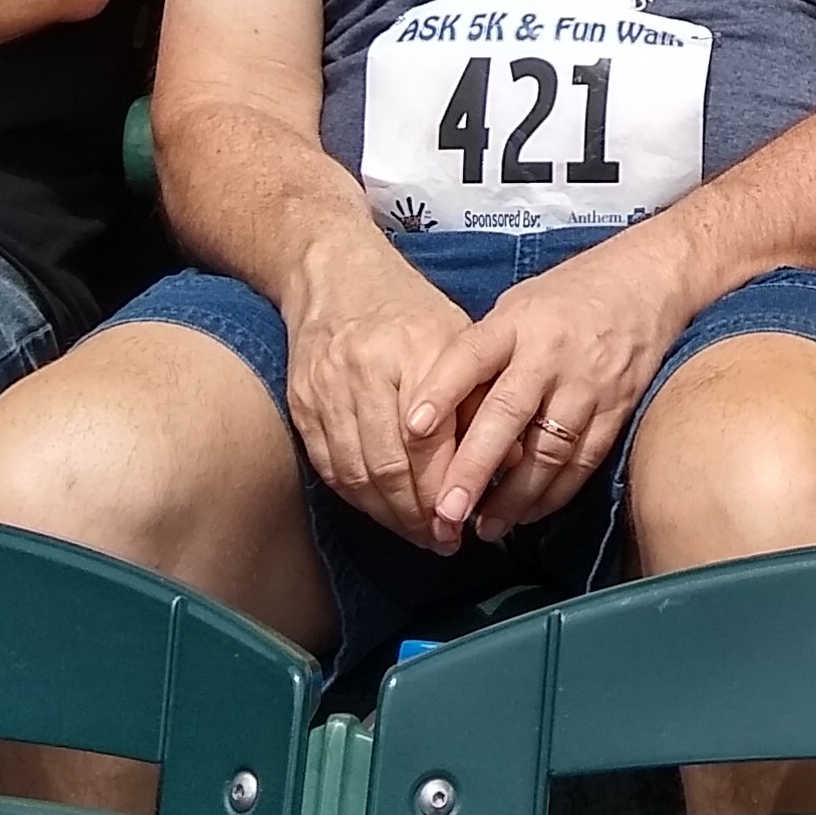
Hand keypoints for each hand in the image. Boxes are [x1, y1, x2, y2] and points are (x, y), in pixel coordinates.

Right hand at [283, 231, 488, 550]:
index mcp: (416, 351)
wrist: (332, 273)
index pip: (432, 441)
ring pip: (358, 474)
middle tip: (444, 541)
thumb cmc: (409, 309)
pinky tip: (381, 511)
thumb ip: (481, 398)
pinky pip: (330, 467)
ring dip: (390, 516)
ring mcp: (327, 390)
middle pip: (392, 466)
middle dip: (420, 515)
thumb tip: (514, 459)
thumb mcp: (458, 338)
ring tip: (418, 535)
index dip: (448, 489)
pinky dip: (357, 498)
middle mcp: (367, 372)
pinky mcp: (301, 404)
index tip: (467, 521)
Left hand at [409, 230, 698, 543]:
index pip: (470, 356)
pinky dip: (553, 495)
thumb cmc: (567, 296)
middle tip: (445, 512)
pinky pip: (582, 462)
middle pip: (507, 415)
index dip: (440, 391)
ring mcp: (587, 385)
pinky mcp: (617, 410)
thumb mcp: (516, 306)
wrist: (648, 280)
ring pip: (547, 451)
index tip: (412, 430)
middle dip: (474, 468)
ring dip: (513, 497)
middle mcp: (550, 355)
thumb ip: (482, 354)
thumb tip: (437, 413)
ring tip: (484, 528)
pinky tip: (528, 514)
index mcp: (516, 322)